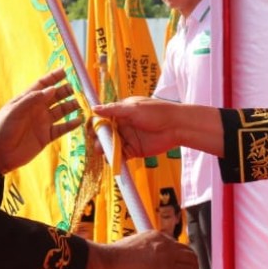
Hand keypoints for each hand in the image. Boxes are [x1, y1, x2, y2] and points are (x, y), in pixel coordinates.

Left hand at [0, 69, 81, 172]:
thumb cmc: (2, 129)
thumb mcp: (14, 111)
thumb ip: (32, 99)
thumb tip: (51, 89)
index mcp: (27, 100)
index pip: (43, 85)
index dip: (53, 77)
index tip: (65, 71)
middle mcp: (37, 109)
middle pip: (55, 96)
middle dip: (66, 91)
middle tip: (79, 88)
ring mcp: (43, 123)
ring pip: (61, 111)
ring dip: (71, 106)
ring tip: (82, 103)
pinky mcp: (47, 136)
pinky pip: (62, 128)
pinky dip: (71, 125)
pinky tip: (79, 121)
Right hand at [81, 229, 207, 268]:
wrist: (105, 262)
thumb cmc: (112, 260)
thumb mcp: (131, 251)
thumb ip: (144, 256)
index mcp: (154, 235)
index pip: (176, 245)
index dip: (180, 257)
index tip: (178, 268)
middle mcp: (164, 241)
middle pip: (188, 251)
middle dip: (190, 265)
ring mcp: (166, 254)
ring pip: (191, 262)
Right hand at [93, 97, 224, 158]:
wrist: (177, 126)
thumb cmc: (157, 112)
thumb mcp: (134, 108)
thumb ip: (114, 110)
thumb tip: (94, 108)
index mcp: (121, 112)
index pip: (102, 118)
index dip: (95, 124)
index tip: (90, 130)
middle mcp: (122, 125)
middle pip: (104, 134)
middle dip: (98, 139)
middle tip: (97, 143)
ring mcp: (128, 138)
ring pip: (111, 145)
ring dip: (105, 149)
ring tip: (103, 151)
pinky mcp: (134, 150)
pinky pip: (121, 155)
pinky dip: (115, 158)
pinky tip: (113, 160)